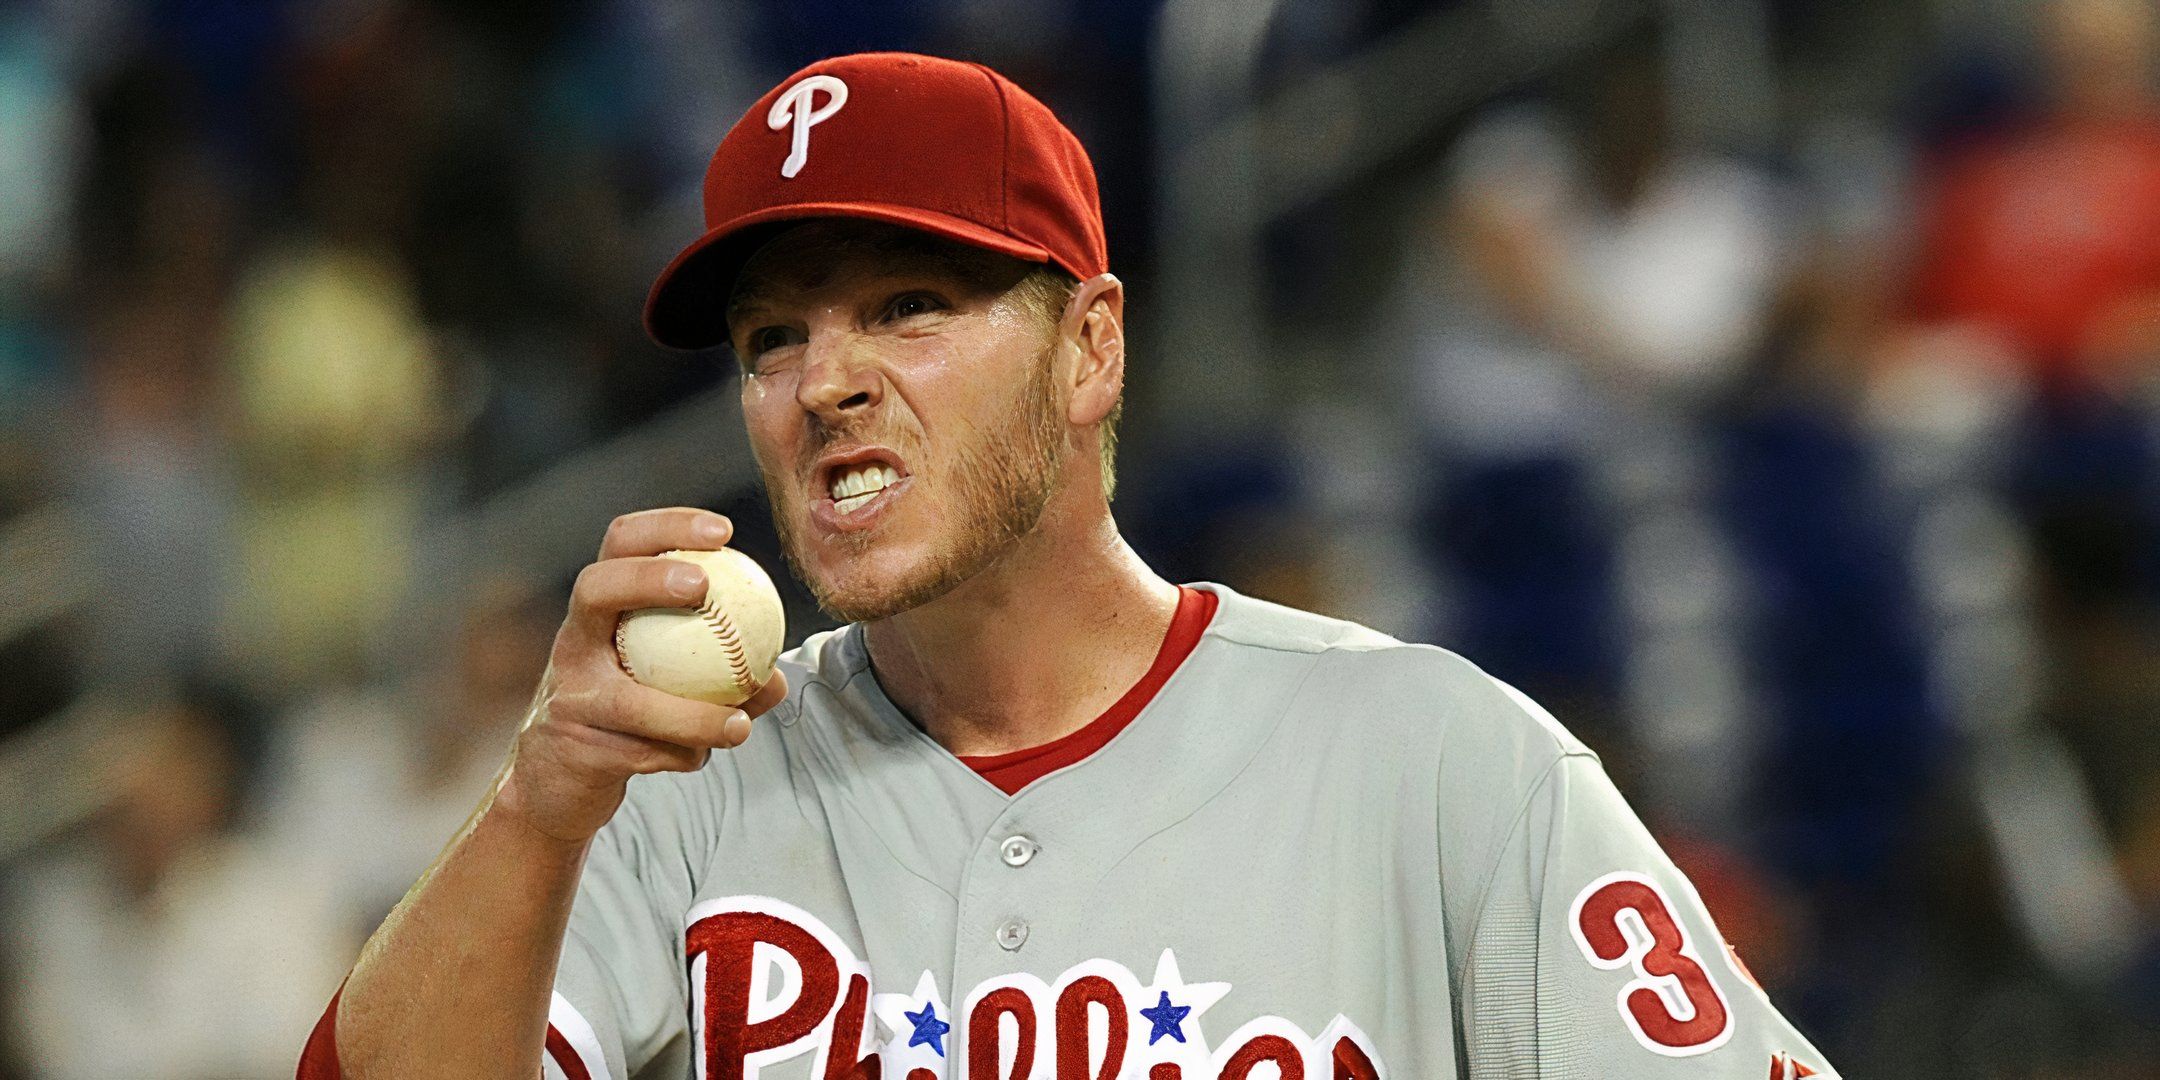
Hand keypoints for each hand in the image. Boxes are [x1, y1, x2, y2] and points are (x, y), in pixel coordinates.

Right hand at [495, 508, 790, 843]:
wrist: (556, 786)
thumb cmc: (626, 722)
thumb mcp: (670, 688)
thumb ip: (724, 677)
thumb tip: (776, 676)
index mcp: (599, 614)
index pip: (622, 546)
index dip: (667, 526)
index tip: (722, 532)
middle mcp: (573, 644)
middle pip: (595, 588)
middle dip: (646, 576)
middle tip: (702, 585)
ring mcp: (567, 696)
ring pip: (629, 700)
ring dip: (692, 715)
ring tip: (740, 726)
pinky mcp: (573, 748)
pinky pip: (639, 752)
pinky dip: (679, 755)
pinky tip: (703, 758)